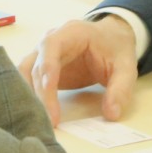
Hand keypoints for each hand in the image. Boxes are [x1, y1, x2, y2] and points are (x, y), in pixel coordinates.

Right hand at [18, 15, 138, 125]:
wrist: (111, 39)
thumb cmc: (115, 49)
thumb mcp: (126, 67)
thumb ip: (120, 89)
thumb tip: (111, 114)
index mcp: (72, 32)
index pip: (51, 46)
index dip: (47, 70)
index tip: (49, 95)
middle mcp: (51, 40)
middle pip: (35, 64)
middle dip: (40, 93)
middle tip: (50, 120)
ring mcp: (43, 53)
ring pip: (25, 73)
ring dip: (28, 95)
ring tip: (39, 119)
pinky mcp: (41, 67)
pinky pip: (26, 80)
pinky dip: (27, 96)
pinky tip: (34, 113)